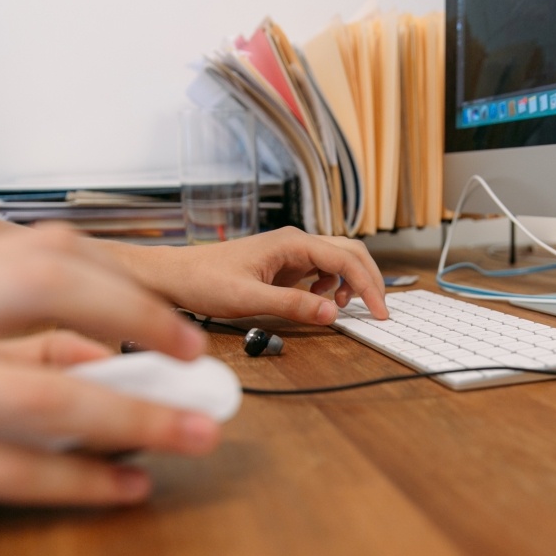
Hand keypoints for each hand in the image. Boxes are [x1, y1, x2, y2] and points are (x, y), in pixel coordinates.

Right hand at [0, 227, 219, 539]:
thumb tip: (112, 357)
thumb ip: (16, 351)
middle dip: (137, 321)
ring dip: (132, 415)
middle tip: (197, 363)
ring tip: (190, 434)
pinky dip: (77, 480)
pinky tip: (122, 488)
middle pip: (40, 286)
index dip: (125, 287)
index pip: (42, 253)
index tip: (182, 328)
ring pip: (32, 389)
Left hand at [132, 227, 389, 323]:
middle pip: (349, 252)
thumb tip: (332, 312)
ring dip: (350, 282)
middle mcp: (295, 241)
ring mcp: (290, 252)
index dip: (368, 286)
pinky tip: (319, 300)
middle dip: (369, 280)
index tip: (380, 313)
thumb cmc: (204, 281)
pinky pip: (320, 269)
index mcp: (291, 243)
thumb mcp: (249, 299)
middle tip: (378, 310)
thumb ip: (293, 305)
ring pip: (337, 260)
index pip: (346, 259)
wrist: (175, 276)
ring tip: (341, 307)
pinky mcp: (283, 264)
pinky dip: (331, 285)